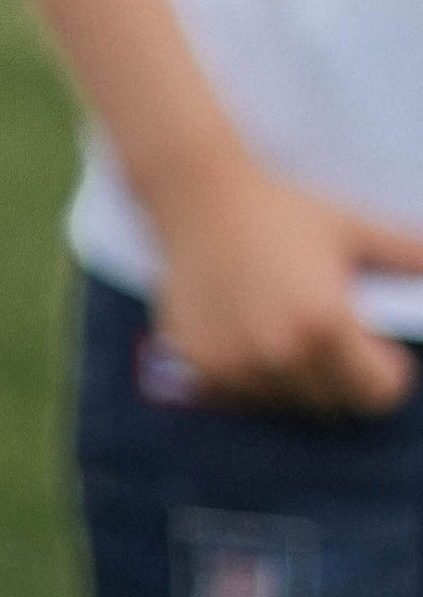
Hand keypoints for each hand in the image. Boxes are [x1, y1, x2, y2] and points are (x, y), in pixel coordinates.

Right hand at [152, 150, 422, 413]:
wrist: (195, 194)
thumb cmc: (279, 209)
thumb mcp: (350, 228)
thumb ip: (407, 253)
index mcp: (325, 324)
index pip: (377, 393)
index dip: (386, 373)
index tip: (378, 350)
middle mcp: (280, 353)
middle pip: (334, 402)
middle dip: (343, 376)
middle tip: (330, 334)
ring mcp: (236, 364)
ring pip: (287, 402)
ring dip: (296, 379)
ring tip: (286, 329)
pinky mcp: (200, 364)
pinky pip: (243, 394)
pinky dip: (253, 375)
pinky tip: (249, 331)